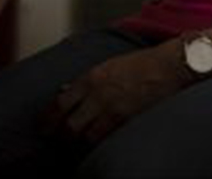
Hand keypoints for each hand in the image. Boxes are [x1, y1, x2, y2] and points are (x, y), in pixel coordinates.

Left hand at [43, 39, 189, 144]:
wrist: (168, 66)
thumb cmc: (141, 63)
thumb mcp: (109, 66)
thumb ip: (88, 80)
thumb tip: (66, 92)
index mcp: (92, 77)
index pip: (60, 103)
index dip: (48, 119)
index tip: (43, 127)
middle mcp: (98, 93)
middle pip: (68, 124)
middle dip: (59, 136)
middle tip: (55, 142)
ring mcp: (112, 109)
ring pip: (84, 136)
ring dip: (77, 144)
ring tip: (73, 148)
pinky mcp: (126, 121)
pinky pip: (104, 139)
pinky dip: (95, 145)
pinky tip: (93, 148)